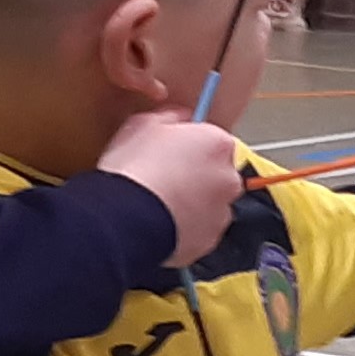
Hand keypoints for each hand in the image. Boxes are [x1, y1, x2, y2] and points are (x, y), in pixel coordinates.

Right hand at [97, 111, 244, 266]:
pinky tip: (161, 220)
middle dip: (196, 173)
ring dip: (193, 200)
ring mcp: (222, 211)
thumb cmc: (134, 171)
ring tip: (159, 201)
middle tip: (164, 175)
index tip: (176, 150)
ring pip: (211, 202)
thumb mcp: (142, 124)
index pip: (213, 139)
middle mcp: (228, 177)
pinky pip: (201, 228)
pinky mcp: (210, 239)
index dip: (191, 145)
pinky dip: (187, 225)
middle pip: (217, 171)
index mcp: (218, 143)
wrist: (126, 218)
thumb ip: (170, 116)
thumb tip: (178, 117)